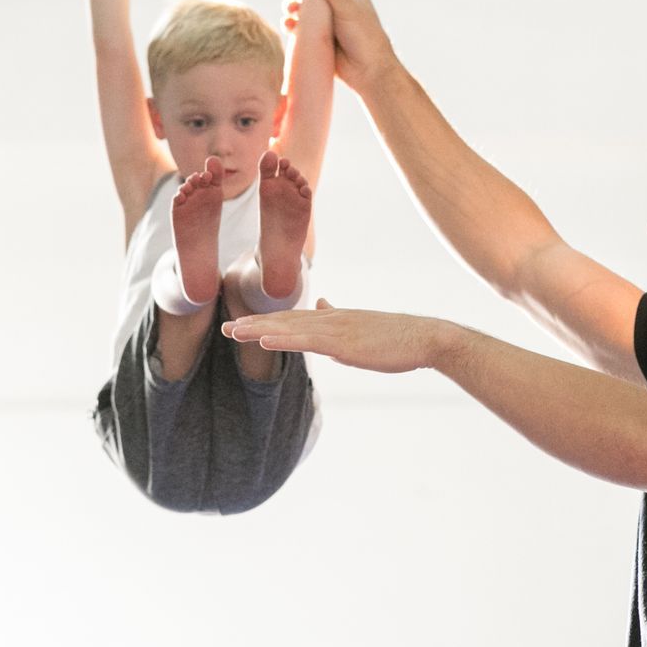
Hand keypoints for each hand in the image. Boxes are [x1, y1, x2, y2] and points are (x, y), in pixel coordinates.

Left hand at [223, 299, 456, 373]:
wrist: (423, 338)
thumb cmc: (396, 337)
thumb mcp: (361, 325)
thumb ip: (338, 316)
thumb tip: (322, 304)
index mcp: (333, 317)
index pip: (292, 318)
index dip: (266, 320)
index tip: (241, 323)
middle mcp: (329, 319)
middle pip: (284, 320)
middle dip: (253, 324)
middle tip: (223, 328)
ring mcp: (335, 329)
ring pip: (289, 328)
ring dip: (259, 329)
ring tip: (232, 332)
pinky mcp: (343, 342)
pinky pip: (307, 340)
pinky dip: (284, 338)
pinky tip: (264, 339)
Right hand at [282, 0, 394, 91]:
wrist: (369, 73)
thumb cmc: (365, 38)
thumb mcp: (347, 9)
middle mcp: (335, 3)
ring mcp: (325, 21)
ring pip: (301, 6)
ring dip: (291, 5)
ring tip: (291, 10)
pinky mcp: (317, 37)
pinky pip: (299, 26)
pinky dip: (291, 24)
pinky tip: (289, 25)